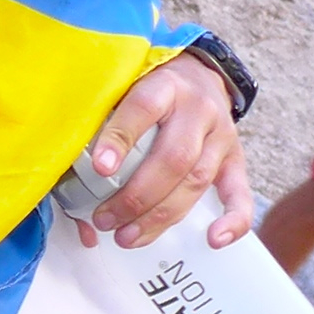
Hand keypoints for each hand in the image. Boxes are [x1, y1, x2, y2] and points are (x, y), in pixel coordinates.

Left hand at [78, 52, 248, 248]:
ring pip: (196, 180)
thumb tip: (74, 192)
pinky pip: (239, 192)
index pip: (142, 110)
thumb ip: (97, 128)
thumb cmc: (148, 89)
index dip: (120, 139)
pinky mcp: (235, 157)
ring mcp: (221, 135)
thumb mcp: (122, 91)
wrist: (198, 74)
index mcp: (164, 86)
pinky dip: (233, 219)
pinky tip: (214, 238)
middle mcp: (198, 109)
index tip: (99, 167)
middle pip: (173, 158)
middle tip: (106, 219)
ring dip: (161, 216)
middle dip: (136, 197)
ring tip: (128, 236)